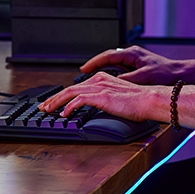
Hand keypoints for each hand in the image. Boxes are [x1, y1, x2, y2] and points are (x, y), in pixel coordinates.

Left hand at [38, 73, 162, 122]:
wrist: (150, 100)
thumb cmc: (139, 102)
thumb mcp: (118, 98)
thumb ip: (105, 100)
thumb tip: (95, 110)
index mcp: (102, 79)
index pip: (77, 86)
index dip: (62, 95)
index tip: (54, 103)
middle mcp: (99, 80)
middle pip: (69, 88)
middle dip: (54, 99)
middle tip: (44, 107)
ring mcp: (99, 87)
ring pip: (70, 93)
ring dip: (56, 103)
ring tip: (48, 111)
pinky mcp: (101, 96)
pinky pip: (79, 100)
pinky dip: (69, 107)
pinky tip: (64, 114)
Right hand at [81, 45, 186, 84]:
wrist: (181, 75)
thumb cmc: (166, 74)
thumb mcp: (144, 77)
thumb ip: (127, 79)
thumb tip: (111, 83)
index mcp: (132, 53)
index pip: (107, 56)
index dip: (93, 63)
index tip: (83, 69)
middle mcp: (132, 55)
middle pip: (108, 59)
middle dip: (95, 66)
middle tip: (83, 75)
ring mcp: (134, 61)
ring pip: (114, 65)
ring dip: (103, 71)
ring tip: (93, 80)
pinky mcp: (138, 69)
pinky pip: (120, 71)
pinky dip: (112, 76)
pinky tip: (109, 84)